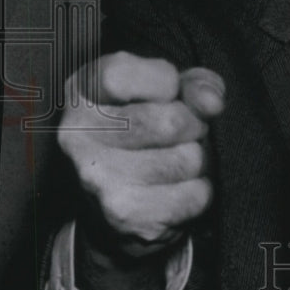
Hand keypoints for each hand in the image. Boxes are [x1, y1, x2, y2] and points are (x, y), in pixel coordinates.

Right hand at [59, 52, 223, 258]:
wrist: (116, 202)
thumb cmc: (147, 130)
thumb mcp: (166, 91)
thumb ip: (194, 83)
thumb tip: (211, 102)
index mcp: (82, 91)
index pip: (125, 75)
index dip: (164, 82)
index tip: (167, 93)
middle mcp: (77, 135)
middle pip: (171, 122)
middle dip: (193, 126)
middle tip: (182, 133)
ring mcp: (97, 177)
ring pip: (188, 159)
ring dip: (198, 160)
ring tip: (176, 161)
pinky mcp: (123, 214)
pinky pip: (194, 195)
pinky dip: (199, 192)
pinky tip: (176, 188)